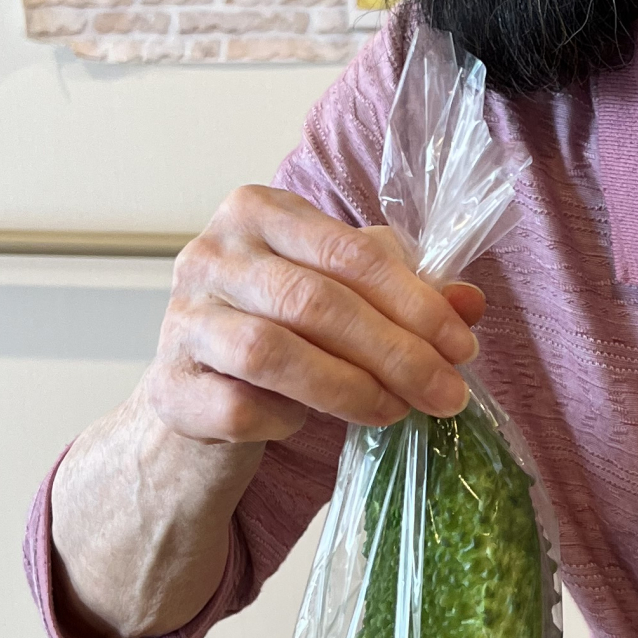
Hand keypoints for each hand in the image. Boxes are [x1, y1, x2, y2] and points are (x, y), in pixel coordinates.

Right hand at [141, 185, 484, 445]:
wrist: (197, 397)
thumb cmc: (280, 332)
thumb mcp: (343, 297)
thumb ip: (404, 290)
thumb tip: (470, 301)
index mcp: (257, 212)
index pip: (348, 252)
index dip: (414, 302)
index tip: (462, 346)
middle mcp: (210, 255)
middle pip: (315, 302)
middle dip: (396, 352)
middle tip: (447, 393)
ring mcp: (181, 320)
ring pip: (273, 352)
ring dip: (350, 388)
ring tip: (396, 411)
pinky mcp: (168, 387)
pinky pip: (239, 406)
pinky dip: (285, 419)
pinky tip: (307, 426)